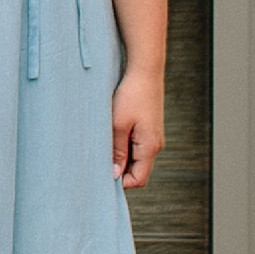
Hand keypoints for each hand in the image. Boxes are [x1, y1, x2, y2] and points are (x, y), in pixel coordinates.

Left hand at [111, 68, 162, 190]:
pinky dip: (125, 146)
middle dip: (120, 171)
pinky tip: (111, 135)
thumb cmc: (131, 95)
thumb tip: (115, 174)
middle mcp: (155, 145)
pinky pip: (137, 146)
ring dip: (121, 157)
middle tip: (99, 161)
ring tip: (103, 146)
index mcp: (150, 148)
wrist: (145, 71)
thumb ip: (117, 151)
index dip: (121, 182)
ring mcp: (153, 136)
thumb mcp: (119, 124)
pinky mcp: (149, 128)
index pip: (138, 180)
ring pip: (136, 158)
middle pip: (138, 171)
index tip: (102, 174)